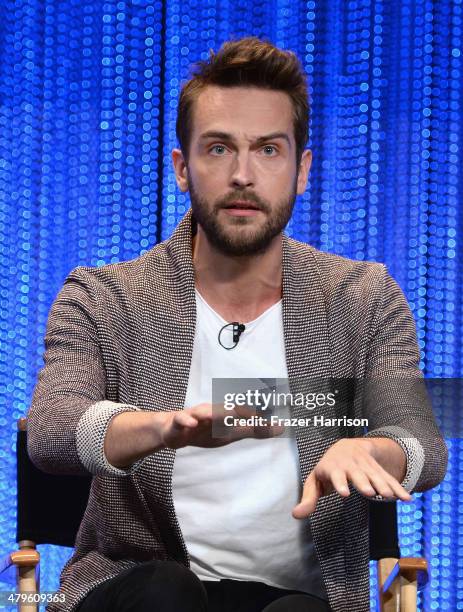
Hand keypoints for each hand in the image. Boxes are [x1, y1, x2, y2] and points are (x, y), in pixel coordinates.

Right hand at [156, 402, 282, 449]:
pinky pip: (182, 420)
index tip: (274, 413)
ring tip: (220, 414)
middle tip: (254, 414)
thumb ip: (254, 430)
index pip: (244, 413)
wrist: (174, 431)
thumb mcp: (231, 434)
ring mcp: (195, 416)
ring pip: (203, 412)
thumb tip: (281, 427)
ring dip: (212, 412)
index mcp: (226, 415)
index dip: (257, 416)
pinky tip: (192, 424)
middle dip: (237, 411)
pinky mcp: (179, 422)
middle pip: (225, 410)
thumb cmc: (207, 430)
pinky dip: (187, 421)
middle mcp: (212, 411)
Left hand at [292, 438, 411, 518]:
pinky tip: (406, 499)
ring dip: (383, 485)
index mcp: (333, 468)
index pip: (336, 475)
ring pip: (375, 475)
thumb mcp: (314, 481)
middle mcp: (350, 465)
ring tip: (389, 497)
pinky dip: (398, 488)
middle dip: (364, 482)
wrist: (347, 446)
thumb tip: (295, 515)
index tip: (345, 493)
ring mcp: (366, 466)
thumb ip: (308, 499)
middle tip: (371, 493)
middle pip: (358, 474)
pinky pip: (389, 479)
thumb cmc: (327, 469)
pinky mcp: (378, 470)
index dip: (340, 483)